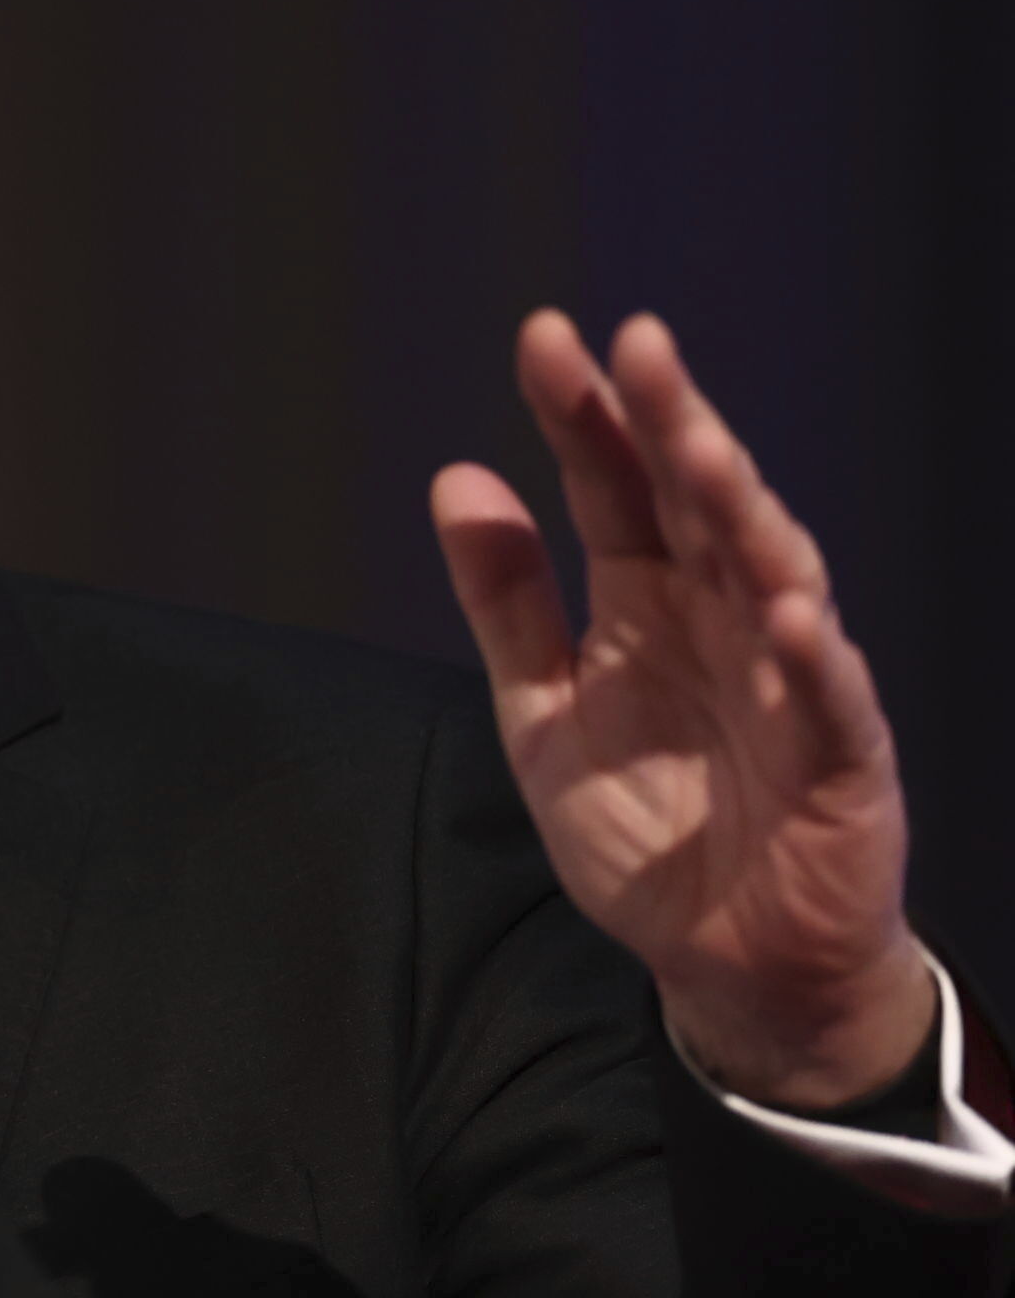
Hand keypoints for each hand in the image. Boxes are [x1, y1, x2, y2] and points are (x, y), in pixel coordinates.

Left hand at [433, 311, 933, 1109]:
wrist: (727, 960)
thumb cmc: (650, 829)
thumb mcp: (543, 713)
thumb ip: (505, 602)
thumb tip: (456, 477)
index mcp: (649, 604)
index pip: (616, 488)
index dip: (585, 416)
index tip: (545, 338)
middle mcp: (725, 621)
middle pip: (700, 504)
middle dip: (672, 423)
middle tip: (638, 345)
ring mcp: (790, 683)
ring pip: (773, 574)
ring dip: (742, 511)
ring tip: (703, 448)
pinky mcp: (841, 760)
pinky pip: (830, 700)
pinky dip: (812, 657)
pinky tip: (787, 610)